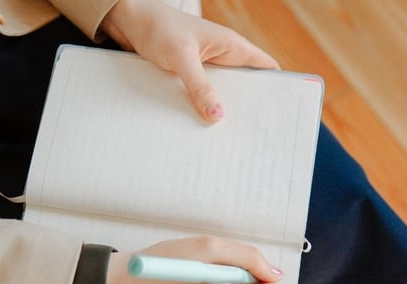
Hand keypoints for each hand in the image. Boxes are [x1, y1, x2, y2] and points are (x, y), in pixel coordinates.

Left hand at [101, 0, 278, 121]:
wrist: (127, 21)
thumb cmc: (157, 27)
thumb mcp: (181, 57)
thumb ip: (199, 86)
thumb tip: (218, 116)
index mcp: (231, 47)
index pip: (266, 68)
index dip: (276, 88)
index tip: (279, 114)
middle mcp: (221, 58)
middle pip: (245, 88)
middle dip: (248, 109)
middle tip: (251, 138)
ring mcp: (204, 70)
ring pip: (221, 96)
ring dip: (221, 112)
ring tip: (226, 140)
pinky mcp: (188, 79)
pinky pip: (200, 98)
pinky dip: (201, 111)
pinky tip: (198, 130)